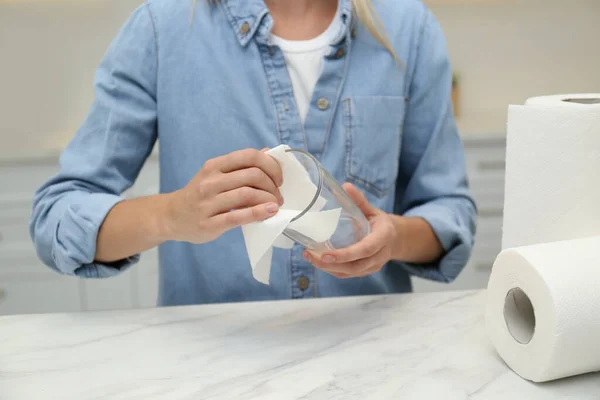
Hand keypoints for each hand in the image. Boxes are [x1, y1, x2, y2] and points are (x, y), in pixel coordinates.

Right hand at [164, 148, 282, 243]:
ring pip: (247, 194)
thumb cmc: (200, 195)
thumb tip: (267, 152)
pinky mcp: (209, 224)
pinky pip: (238, 217)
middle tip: (278, 196)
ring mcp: (208, 203)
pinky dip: (259, 213)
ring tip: (275, 205)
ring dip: (269, 199)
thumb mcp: (216, 175)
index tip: (278, 178)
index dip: (270, 165)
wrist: (171, 217)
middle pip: (252, 175)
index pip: (249, 156)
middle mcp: (210, 181)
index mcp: (214, 166)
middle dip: (272, 185)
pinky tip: (270, 212)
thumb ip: (240, 165)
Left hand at [302, 183, 397, 277]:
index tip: (326, 255)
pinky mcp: (365, 271)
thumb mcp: (372, 209)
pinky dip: (332, 270)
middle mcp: (380, 255)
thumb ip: (359, 200)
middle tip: (310, 255)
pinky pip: (348, 274)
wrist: (394, 239)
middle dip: (332, 264)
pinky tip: (318, 262)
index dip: (346, 254)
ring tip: (310, 257)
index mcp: (384, 236)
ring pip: (350, 272)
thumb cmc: (379, 222)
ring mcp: (373, 266)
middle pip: (356, 266)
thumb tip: (345, 186)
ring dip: (328, 268)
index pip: (366, 249)